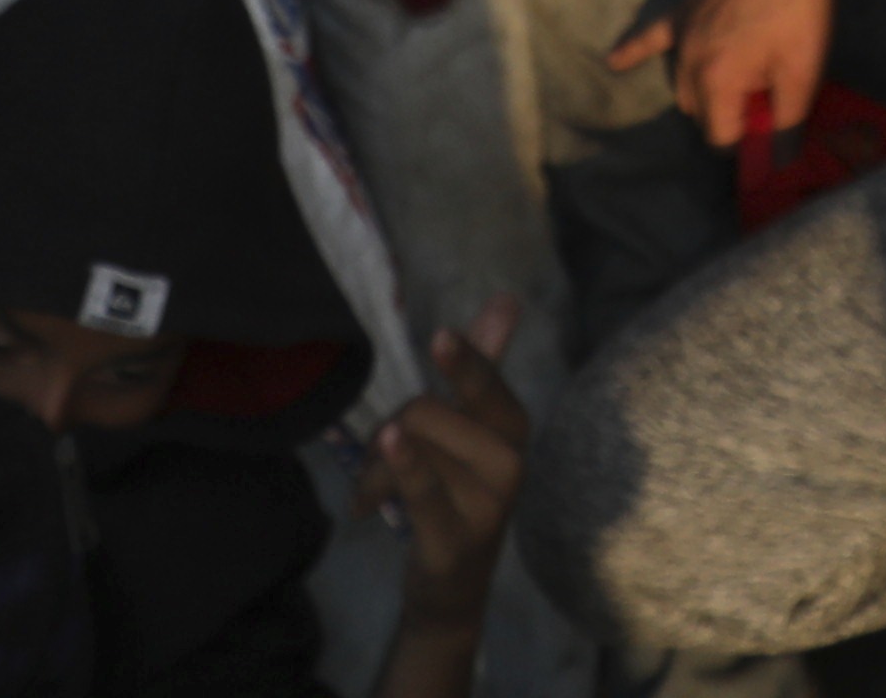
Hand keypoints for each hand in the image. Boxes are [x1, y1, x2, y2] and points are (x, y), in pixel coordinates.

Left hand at [363, 298, 533, 628]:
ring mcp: (488, 505)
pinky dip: (402, 469)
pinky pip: (423, 491)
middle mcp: (510, 463)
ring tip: (372, 493)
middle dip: (390, 430)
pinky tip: (385, 449)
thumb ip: (486, 364)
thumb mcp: (473, 430)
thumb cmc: (459, 492)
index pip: (484, 381)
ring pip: (408, 449)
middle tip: (381, 461)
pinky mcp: (456, 540)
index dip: (463, 360)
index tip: (439, 338)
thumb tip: (509, 298)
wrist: (454, 587)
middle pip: (427, 412)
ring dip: (372, 470)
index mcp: (514, 427)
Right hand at [609, 0, 840, 155]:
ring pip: (682, 82)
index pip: (720, 137)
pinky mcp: (683, 7)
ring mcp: (681, 33)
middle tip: (766, 95)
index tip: (775, 120)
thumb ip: (787, 123)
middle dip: (729, 114)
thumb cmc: (800, 9)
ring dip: (705, 91)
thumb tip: (780, 164)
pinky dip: (633, 51)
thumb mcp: (803, 72)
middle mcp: (686, 62)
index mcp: (714, 82)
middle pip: (700, 111)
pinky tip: (613, 62)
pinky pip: (650, 35)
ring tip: (741, 79)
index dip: (752, 136)